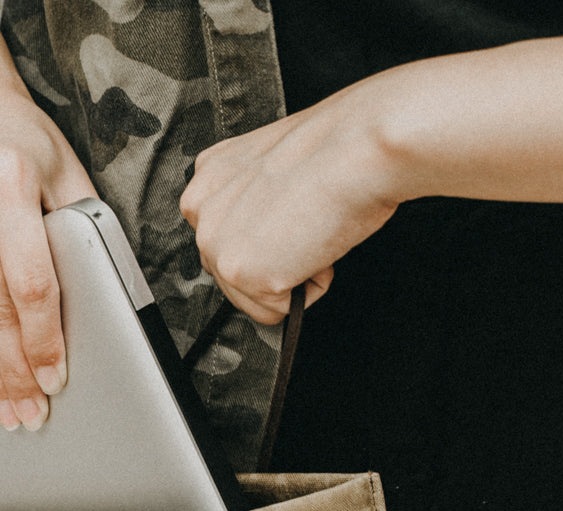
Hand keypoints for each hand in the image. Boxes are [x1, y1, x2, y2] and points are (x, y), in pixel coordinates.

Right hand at [0, 90, 96, 429]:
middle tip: (30, 413)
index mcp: (7, 182)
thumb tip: (99, 304)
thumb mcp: (66, 172)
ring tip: (7, 408)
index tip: (53, 379)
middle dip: (14, 372)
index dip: (43, 340)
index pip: (30, 283)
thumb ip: (82, 230)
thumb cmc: (23, 143)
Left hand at [179, 80, 402, 323]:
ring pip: (253, 296)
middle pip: (233, 273)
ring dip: (290, 276)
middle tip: (305, 226)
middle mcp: (202, 209)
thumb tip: (266, 237)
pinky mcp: (239, 272)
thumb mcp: (277, 169)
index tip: (289, 224)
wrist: (361, 148)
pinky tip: (316, 247)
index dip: (267, 241)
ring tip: (310, 232)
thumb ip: (255, 203)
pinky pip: (279, 309)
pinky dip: (308, 289)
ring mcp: (216, 243)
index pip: (225, 238)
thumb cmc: (340, 150)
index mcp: (210, 176)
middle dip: (274, 263)